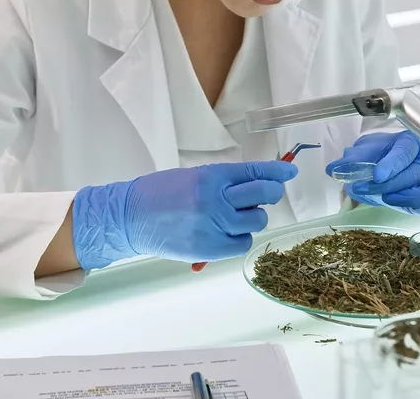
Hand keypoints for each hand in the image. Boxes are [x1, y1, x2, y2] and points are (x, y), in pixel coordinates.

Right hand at [72, 161, 297, 269]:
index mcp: (210, 177)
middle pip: (263, 194)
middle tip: (268, 193)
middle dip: (270, 192)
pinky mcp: (209, 249)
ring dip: (252, 217)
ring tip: (234, 216)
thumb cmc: (159, 194)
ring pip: (256, 221)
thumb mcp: (192, 178)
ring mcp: (213, 225)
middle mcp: (215, 199)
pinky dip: (239, 237)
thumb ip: (223, 183)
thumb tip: (256, 189)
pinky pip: (242, 243)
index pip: (254, 172)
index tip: (290, 171)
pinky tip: (226, 232)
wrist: (129, 217)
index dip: (276, 171)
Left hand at [325, 131, 419, 217]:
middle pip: (416, 173)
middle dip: (391, 185)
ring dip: (409, 199)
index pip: (404, 152)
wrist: (384, 163)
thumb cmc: (377, 155)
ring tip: (387, 200)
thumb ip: (350, 161)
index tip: (377, 175)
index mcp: (407, 142)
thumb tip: (334, 169)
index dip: (391, 164)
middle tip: (368, 190)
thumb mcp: (362, 154)